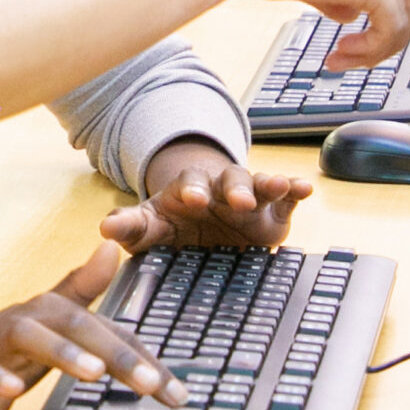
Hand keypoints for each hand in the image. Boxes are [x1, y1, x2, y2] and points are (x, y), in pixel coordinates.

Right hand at [0, 244, 184, 409]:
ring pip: (27, 337)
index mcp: (52, 314)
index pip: (106, 331)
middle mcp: (26, 321)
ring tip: (94, 375)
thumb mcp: (47, 324)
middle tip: (153, 384)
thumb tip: (112, 248)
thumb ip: (82, 288)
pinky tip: (11, 392)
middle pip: (74, 325)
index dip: (144, 357)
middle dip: (117, 353)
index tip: (178, 390)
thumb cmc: (1, 351)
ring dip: (62, 353)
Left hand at [103, 140, 312, 251]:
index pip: (187, 186)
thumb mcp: (150, 228)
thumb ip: (130, 227)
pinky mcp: (273, 212)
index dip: (189, 191)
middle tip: (239, 200)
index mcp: (187, 192)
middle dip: (233, 188)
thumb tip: (105, 228)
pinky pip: (286, 196)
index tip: (190, 200)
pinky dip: (295, 189)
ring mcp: (248, 197)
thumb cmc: (174, 226)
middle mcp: (219, 190)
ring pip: (257, 184)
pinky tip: (305, 188)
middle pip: (226, 181)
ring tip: (278, 185)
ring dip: (267, 183)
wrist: (205, 228)